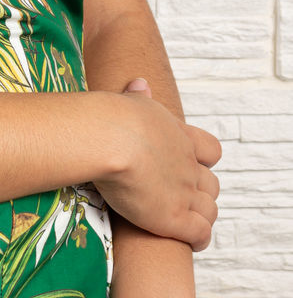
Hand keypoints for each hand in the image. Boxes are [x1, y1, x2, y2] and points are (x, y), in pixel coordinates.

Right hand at [93, 87, 221, 251]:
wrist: (111, 138)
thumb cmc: (113, 117)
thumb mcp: (130, 101)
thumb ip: (138, 97)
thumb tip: (140, 83)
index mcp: (181, 136)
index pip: (211, 150)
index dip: (204, 160)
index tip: (189, 165)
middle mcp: (188, 164)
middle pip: (212, 184)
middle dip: (201, 192)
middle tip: (178, 197)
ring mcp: (185, 192)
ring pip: (210, 210)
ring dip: (201, 217)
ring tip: (183, 221)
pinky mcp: (175, 218)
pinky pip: (201, 233)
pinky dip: (199, 239)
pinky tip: (189, 240)